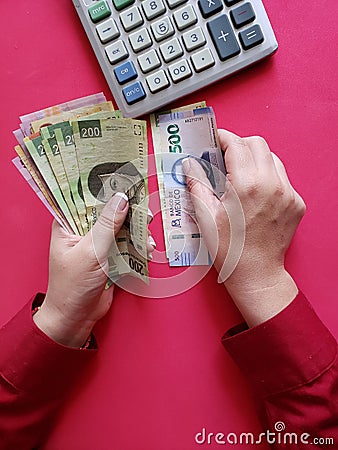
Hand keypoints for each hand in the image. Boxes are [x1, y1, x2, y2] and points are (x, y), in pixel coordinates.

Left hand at [34, 193, 155, 346]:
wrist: (76, 318)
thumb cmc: (72, 286)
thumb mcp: (90, 251)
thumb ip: (107, 225)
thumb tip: (121, 199)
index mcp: (67, 224)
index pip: (84, 197)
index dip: (103, 187)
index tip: (123, 178)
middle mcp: (81, 230)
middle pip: (106, 211)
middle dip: (126, 211)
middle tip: (143, 209)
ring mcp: (95, 244)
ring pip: (119, 227)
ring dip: (134, 231)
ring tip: (145, 237)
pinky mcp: (108, 256)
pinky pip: (125, 244)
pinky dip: (136, 245)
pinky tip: (145, 249)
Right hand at [183, 130, 305, 325]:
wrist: (256, 273)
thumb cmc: (229, 249)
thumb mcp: (205, 215)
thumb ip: (197, 183)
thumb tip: (190, 163)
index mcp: (247, 185)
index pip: (237, 144)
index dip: (222, 138)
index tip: (214, 140)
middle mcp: (272, 184)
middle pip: (258, 144)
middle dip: (239, 145)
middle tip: (224, 157)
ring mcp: (288, 194)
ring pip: (272, 158)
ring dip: (255, 160)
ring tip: (240, 176)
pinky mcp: (296, 203)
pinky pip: (282, 178)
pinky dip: (268, 177)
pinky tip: (255, 194)